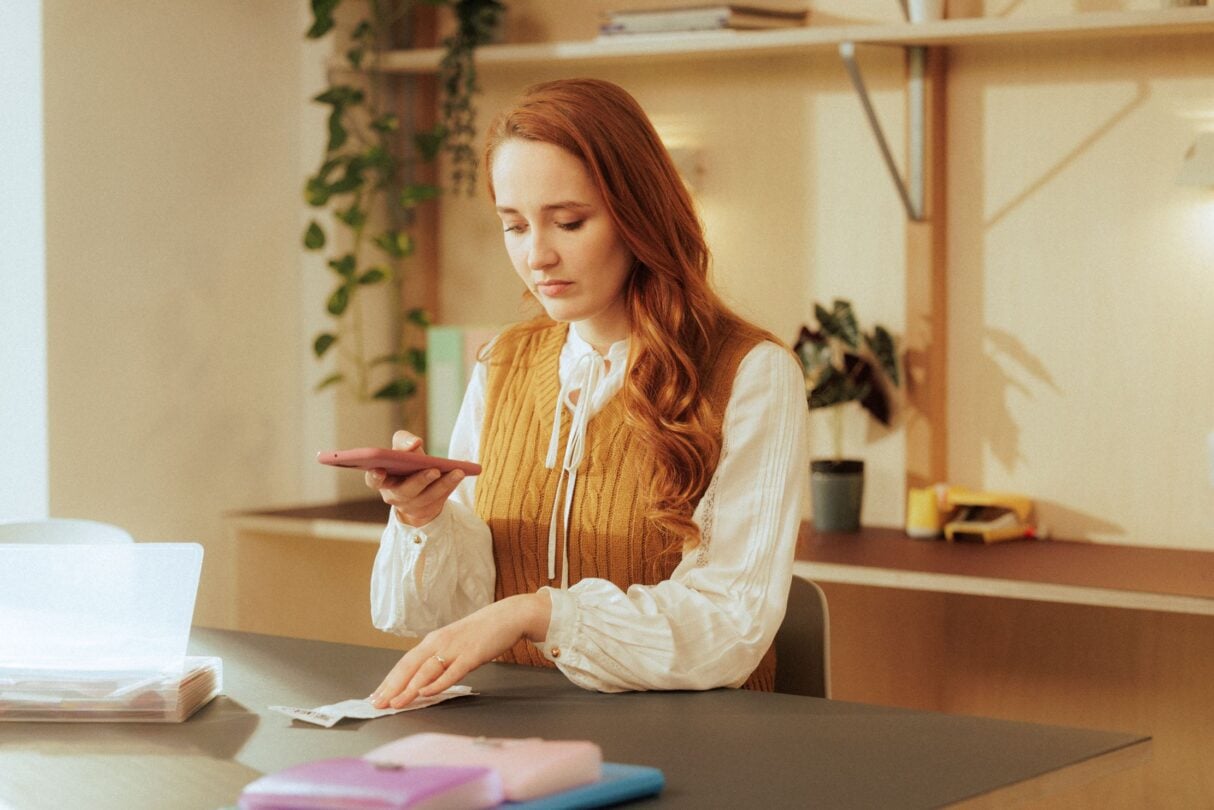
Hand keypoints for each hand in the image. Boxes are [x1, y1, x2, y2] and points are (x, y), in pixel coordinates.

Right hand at [365, 430, 464, 526]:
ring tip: (457, 471)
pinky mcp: (428, 510)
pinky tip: (462, 472)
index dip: (375, 477)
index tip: (379, 470)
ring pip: (427, 497)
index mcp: (383, 480)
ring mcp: (411, 505)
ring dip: (443, 484)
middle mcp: (394, 495)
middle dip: (420, 480)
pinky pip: (441, 498)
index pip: (374, 481)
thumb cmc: (406, 464)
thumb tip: (415, 443)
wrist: (418, 487)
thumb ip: (403, 441)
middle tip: (434, 470)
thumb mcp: (402, 450)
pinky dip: (452, 485)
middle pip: (405, 490)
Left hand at [369, 592, 551, 708]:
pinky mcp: (472, 654)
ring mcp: (455, 648)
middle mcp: (439, 643)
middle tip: (377, 704)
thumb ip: (439, 661)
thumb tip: (421, 682)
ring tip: (396, 703)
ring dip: (409, 688)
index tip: (376, 696)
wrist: (507, 616)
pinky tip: (426, 692)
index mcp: (432, 641)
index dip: (389, 680)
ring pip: (427, 670)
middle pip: (410, 666)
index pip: (405, 663)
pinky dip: (437, 683)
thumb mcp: (454, 644)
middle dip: (392, 686)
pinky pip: (452, 671)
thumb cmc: (480, 633)